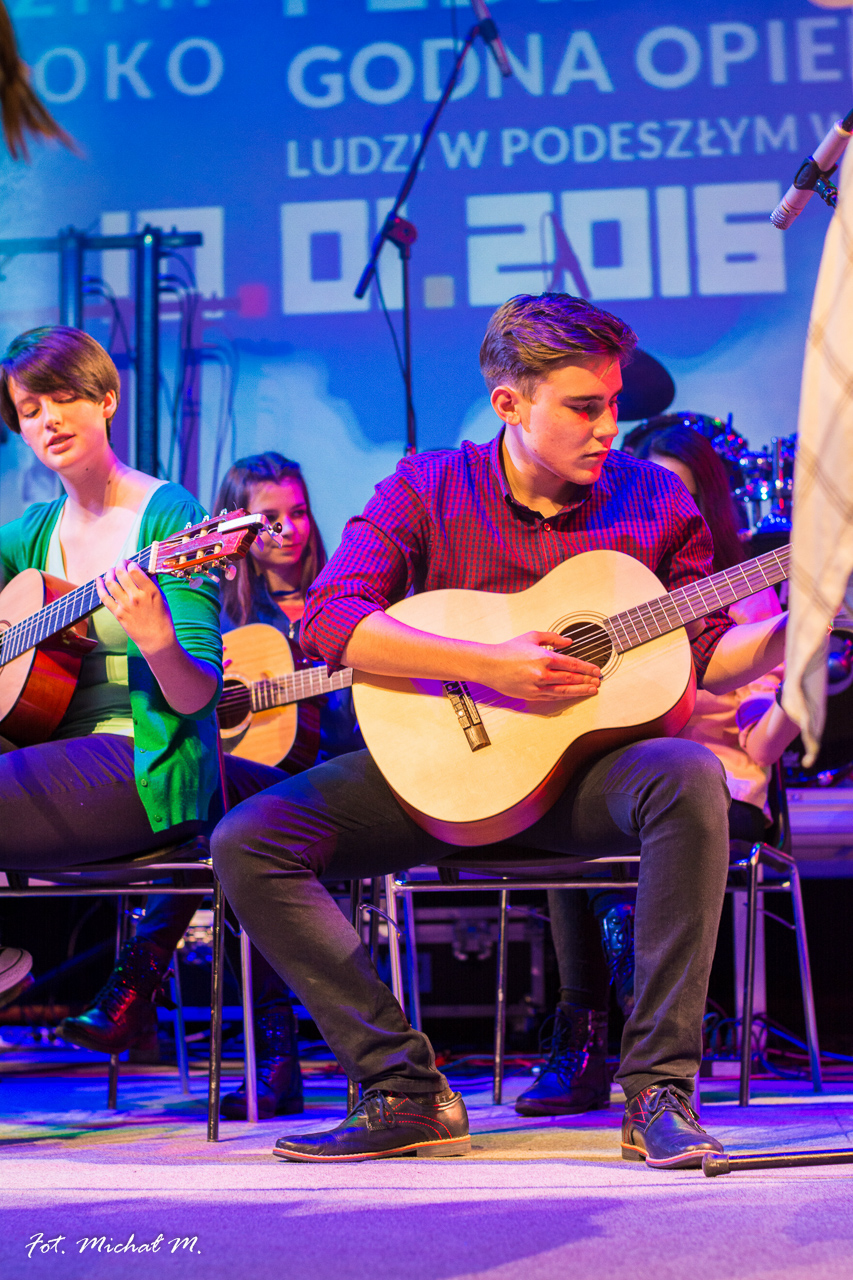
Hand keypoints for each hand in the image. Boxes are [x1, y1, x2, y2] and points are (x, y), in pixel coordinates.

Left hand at [96, 560, 175, 655]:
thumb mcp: (162, 598)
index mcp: (150, 592)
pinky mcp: (118, 614)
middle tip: (122, 563)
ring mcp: (126, 606)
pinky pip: (104, 597)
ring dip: (110, 573)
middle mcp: (136, 597)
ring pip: (111, 583)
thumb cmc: (162, 619)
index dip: (131, 564)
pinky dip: (99, 587)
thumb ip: (153, 584)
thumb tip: (145, 571)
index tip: (132, 565)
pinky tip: (99, 580)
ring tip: (112, 570)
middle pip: (121, 573)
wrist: (156, 639)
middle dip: (120, 564)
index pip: (134, 570)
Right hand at [477, 631, 600, 701]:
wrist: (489, 665)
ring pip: (564, 690)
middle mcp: (542, 673)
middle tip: (597, 681)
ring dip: (580, 690)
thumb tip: (569, 642)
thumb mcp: (532, 636)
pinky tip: (572, 694)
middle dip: (586, 680)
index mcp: (544, 657)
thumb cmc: (508, 650)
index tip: (596, 670)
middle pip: (571, 678)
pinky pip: (552, 696)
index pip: (572, 663)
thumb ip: (553, 638)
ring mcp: (537, 686)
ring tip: (591, 690)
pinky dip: (565, 695)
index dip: (586, 668)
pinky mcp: (531, 695)